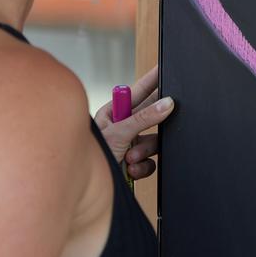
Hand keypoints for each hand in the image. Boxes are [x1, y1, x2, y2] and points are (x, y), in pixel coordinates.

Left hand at [94, 66, 173, 180]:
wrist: (87, 189)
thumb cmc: (92, 156)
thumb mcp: (119, 133)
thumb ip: (144, 118)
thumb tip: (166, 104)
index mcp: (115, 113)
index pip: (139, 92)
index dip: (152, 80)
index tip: (164, 68)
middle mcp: (123, 127)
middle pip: (150, 117)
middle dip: (152, 124)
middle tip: (169, 111)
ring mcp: (130, 145)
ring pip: (152, 142)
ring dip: (143, 152)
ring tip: (130, 157)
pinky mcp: (135, 163)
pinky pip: (150, 162)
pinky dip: (142, 167)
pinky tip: (130, 169)